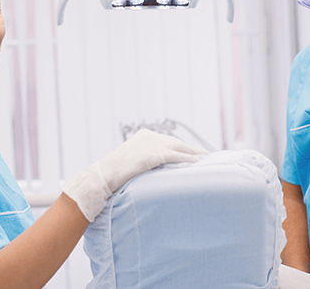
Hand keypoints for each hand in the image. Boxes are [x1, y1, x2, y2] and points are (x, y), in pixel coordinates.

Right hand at [63, 129, 208, 220]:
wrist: (105, 174)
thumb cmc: (114, 172)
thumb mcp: (132, 160)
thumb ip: (145, 159)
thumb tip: (155, 167)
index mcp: (144, 135)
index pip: (167, 140)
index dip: (180, 146)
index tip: (191, 150)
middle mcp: (149, 136)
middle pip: (175, 141)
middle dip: (190, 148)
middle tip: (204, 153)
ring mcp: (152, 144)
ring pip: (179, 147)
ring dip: (193, 153)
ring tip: (205, 157)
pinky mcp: (154, 154)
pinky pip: (176, 156)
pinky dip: (188, 158)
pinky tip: (197, 161)